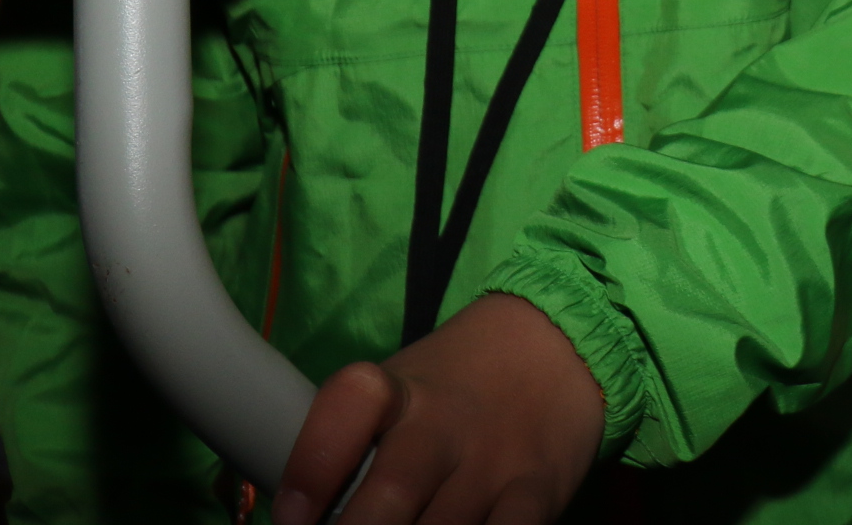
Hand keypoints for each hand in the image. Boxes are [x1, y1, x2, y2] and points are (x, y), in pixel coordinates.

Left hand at [276, 294, 605, 524]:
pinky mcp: (539, 488)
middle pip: (392, 494)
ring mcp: (494, 458)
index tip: (292, 521)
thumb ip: (358, 448)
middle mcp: (443, 423)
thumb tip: (307, 520)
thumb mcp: (403, 391)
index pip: (348, 406)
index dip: (311, 469)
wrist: (559, 343)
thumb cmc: (459, 382)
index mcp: (399, 390)